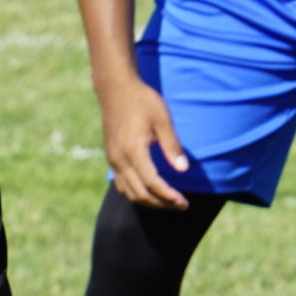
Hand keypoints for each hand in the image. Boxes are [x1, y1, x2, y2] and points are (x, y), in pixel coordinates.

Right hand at [97, 76, 191, 208]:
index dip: (169, 196)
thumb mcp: (162, 119)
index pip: (152, 183)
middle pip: (140, 194)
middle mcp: (119, 160)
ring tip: (169, 202)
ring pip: (129, 193)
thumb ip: (172, 145)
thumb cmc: (142, 100)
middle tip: (181, 206)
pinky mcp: (111, 158)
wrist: (115, 89)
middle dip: (162, 204)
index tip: (184, 202)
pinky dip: (137, 193)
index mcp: (132, 150)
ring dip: (149, 202)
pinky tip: (151, 192)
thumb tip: (183, 170)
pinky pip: (122, 185)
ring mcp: (113, 160)